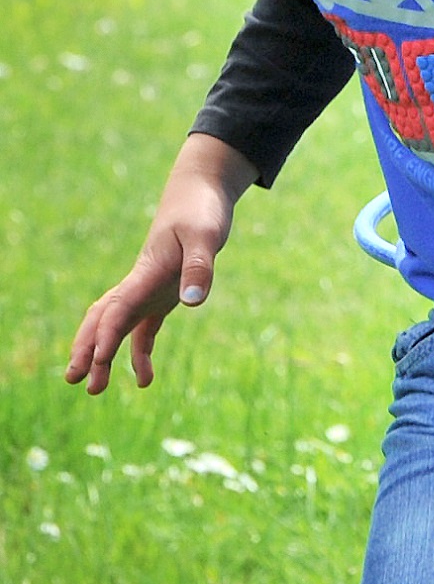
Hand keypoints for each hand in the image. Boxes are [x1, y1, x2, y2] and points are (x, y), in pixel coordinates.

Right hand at [66, 136, 252, 393]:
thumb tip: (192, 304)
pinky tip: (144, 380)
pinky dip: (139, 352)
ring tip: (95, 389)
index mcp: (145, 272)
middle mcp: (139, 283)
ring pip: (116, 327)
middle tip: (76, 380)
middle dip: (88, 350)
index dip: (106, 334)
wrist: (200, 193)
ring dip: (104, 356)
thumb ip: (199, 268)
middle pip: (104, 320)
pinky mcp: (162, 294)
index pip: (118, 308)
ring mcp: (148, 289)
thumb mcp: (206, 237)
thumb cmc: (202, 212)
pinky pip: (143, 329)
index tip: (98, 360)